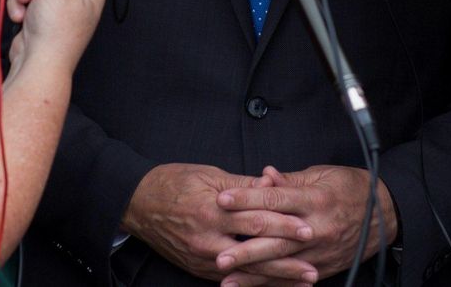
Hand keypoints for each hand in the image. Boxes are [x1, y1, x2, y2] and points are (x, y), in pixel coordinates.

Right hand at [122, 164, 314, 281]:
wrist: (137, 204)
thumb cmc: (173, 183)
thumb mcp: (209, 175)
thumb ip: (243, 185)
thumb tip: (271, 184)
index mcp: (212, 210)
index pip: (255, 219)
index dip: (284, 225)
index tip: (308, 228)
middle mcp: (207, 238)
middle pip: (254, 252)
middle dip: (286, 262)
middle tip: (313, 268)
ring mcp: (201, 257)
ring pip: (245, 271)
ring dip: (275, 278)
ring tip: (301, 282)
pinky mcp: (197, 268)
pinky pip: (231, 278)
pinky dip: (253, 282)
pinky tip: (271, 284)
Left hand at [216, 165, 395, 285]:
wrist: (384, 214)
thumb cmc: (351, 188)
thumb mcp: (322, 175)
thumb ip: (289, 180)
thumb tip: (263, 176)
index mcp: (315, 199)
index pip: (274, 199)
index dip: (246, 199)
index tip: (221, 200)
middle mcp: (317, 228)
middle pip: (275, 239)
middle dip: (245, 249)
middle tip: (218, 255)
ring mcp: (320, 252)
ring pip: (281, 265)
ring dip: (252, 273)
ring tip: (226, 279)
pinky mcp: (322, 268)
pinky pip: (293, 279)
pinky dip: (272, 285)